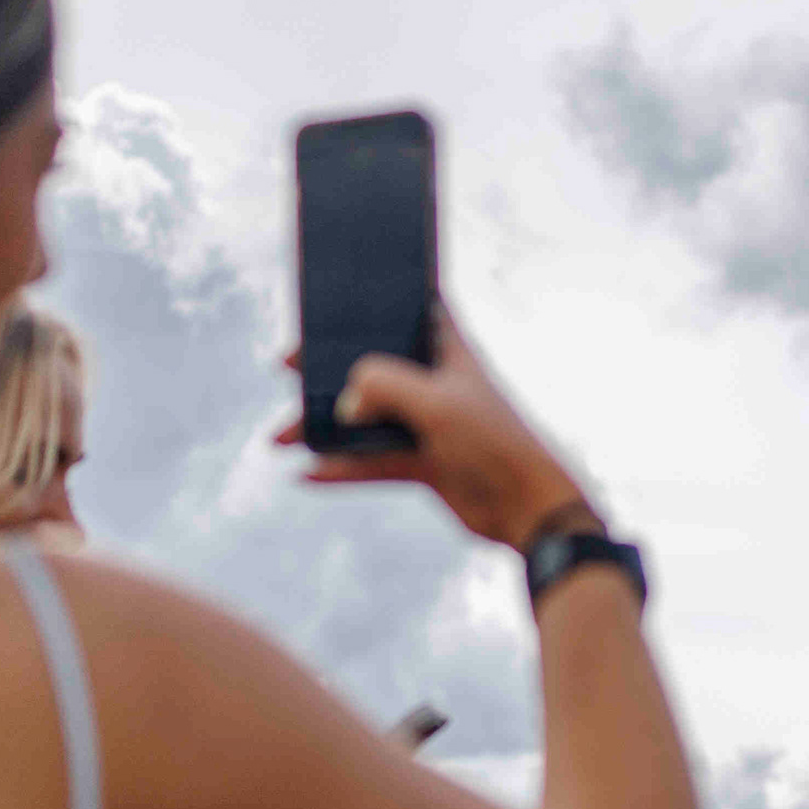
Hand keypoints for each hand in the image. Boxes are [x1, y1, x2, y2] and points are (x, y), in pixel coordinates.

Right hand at [272, 313, 593, 552]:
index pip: (404, 311)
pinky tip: (307, 474)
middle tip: (287, 368)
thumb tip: (345, 401)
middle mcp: (434, 381)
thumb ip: (385, 386)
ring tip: (280, 438)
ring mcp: (427, 422)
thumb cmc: (494, 441)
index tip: (327, 301)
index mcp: (446, 348)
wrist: (527, 508)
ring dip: (325, 427)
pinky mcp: (424, 462)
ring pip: (365, 418)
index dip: (369, 303)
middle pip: (372, 365)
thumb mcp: (436, 402)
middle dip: (329, 369)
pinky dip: (342, 468)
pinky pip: (372, 461)